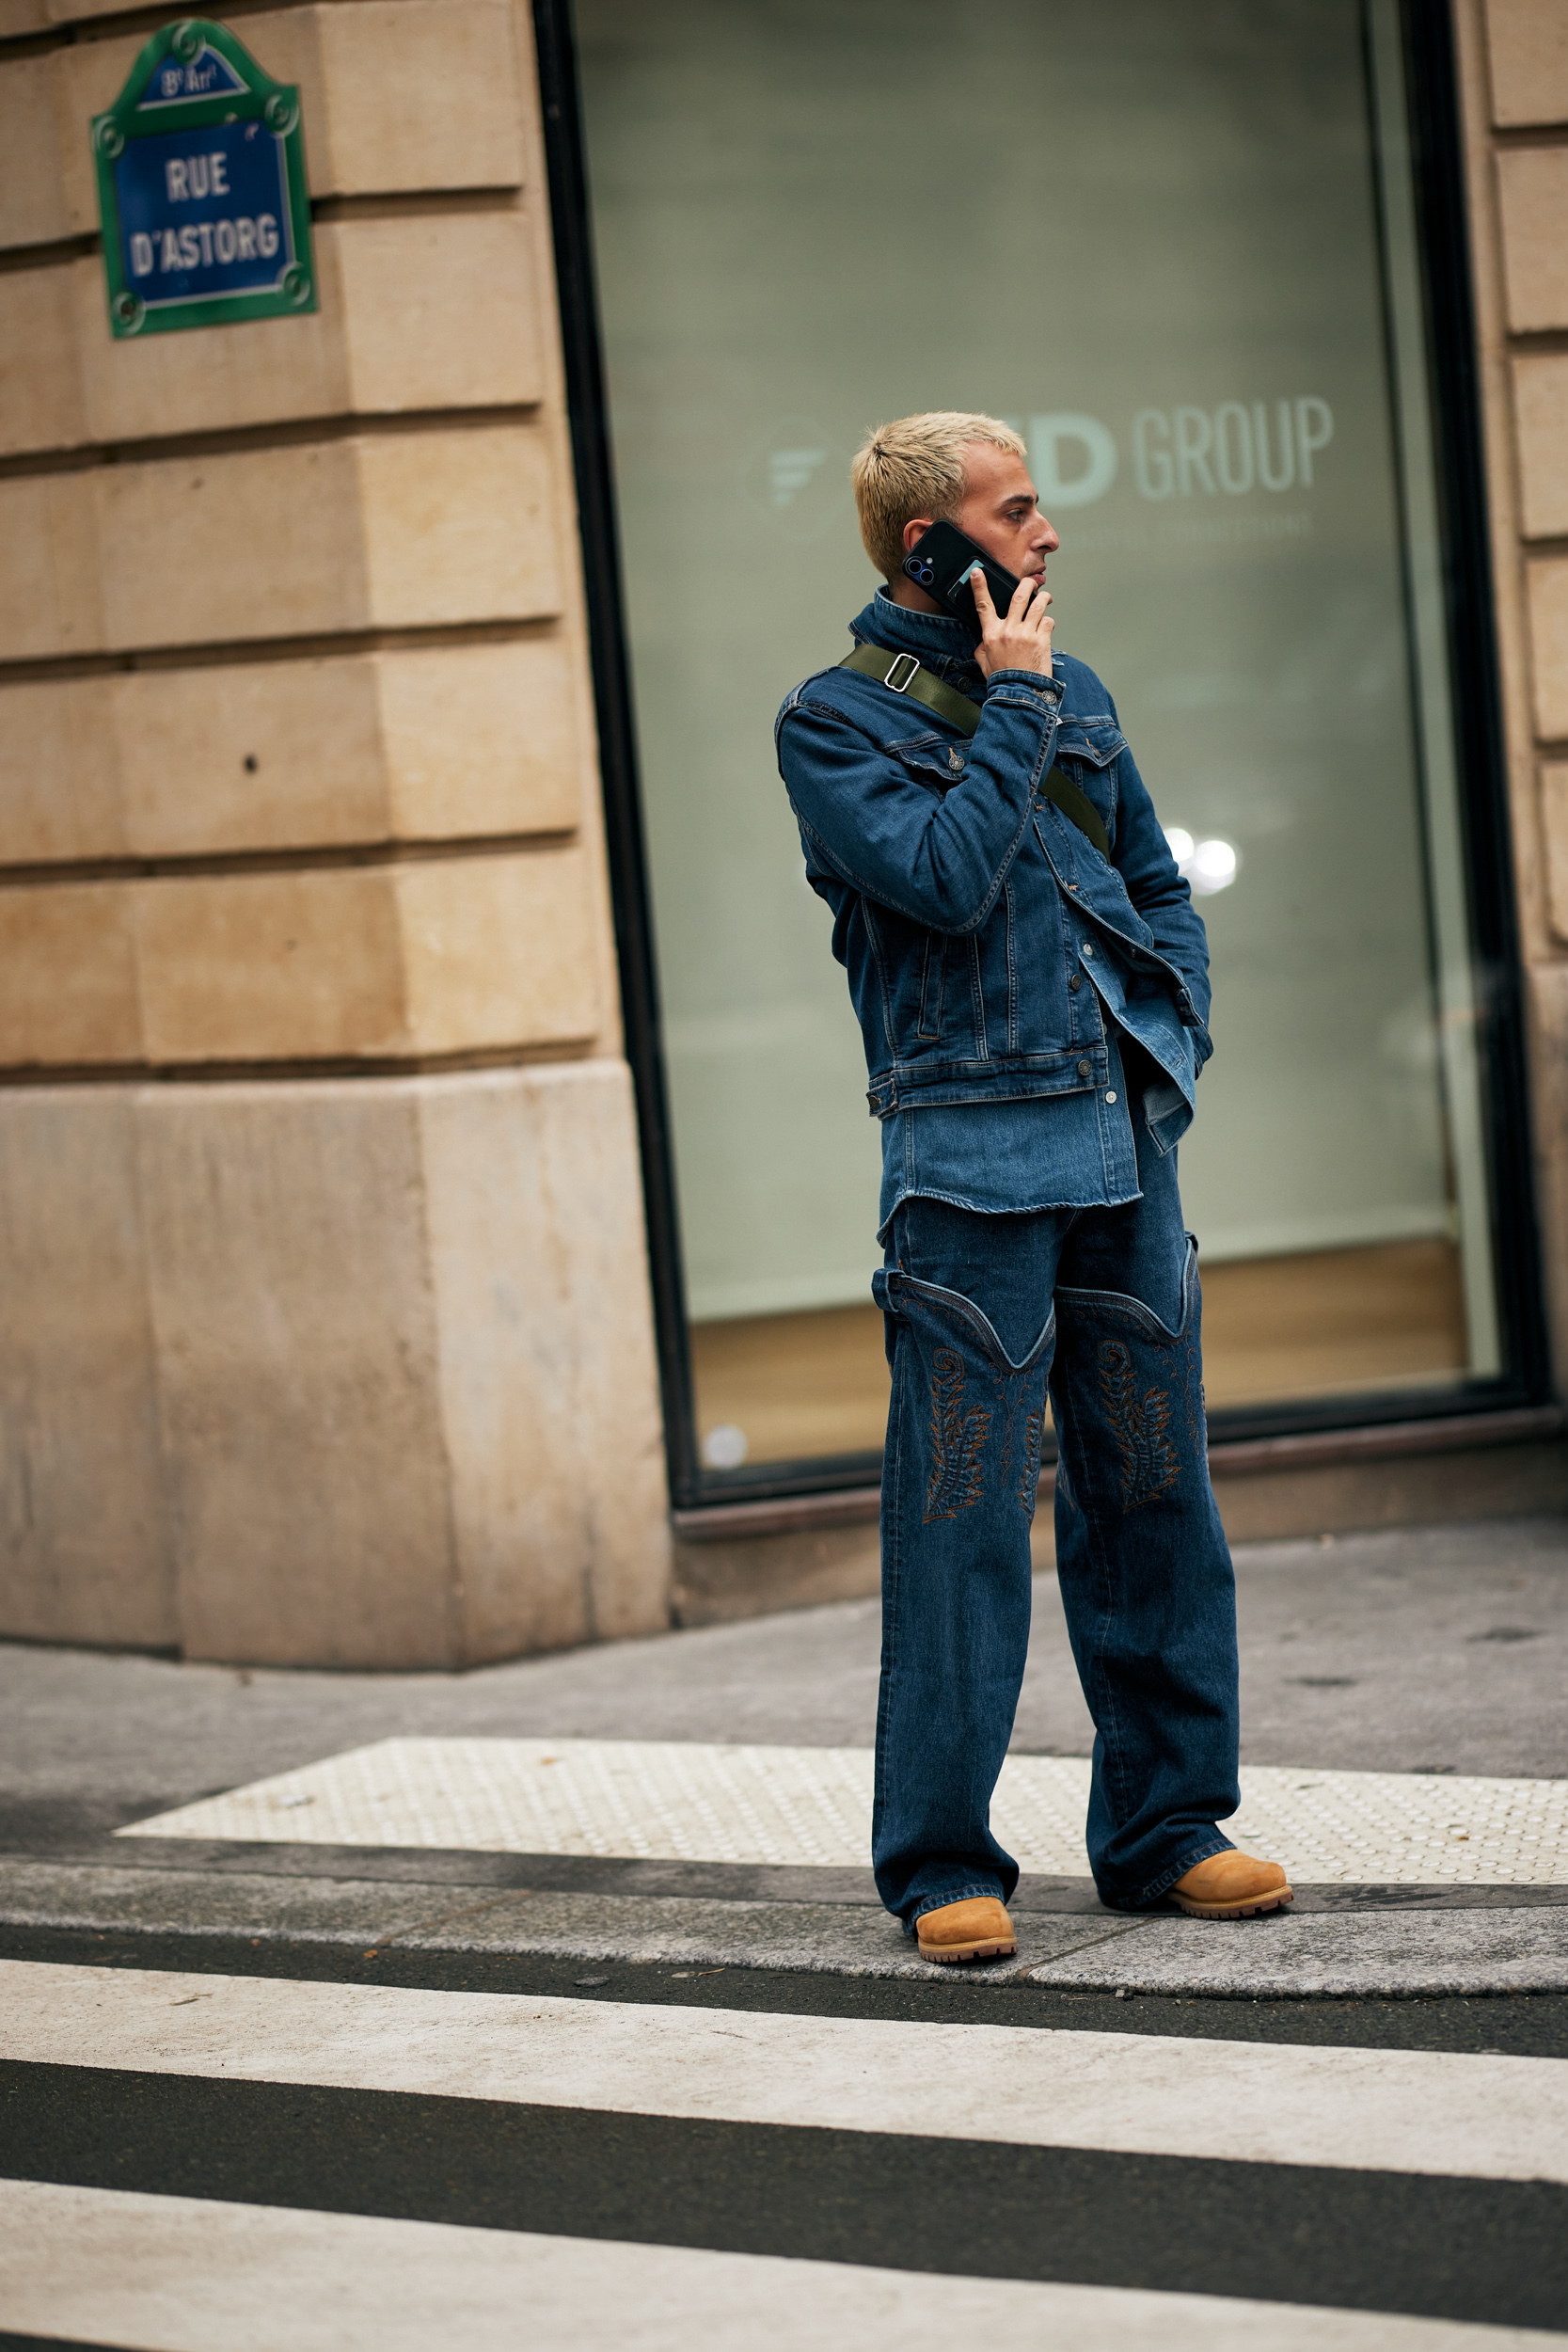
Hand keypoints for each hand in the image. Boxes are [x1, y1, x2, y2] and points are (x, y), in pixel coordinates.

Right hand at [970, 565, 1052, 680]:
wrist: (1019, 692)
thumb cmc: (1002, 679)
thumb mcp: (984, 661)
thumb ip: (983, 646)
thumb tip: (983, 638)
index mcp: (991, 634)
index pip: (983, 605)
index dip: (979, 586)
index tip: (977, 572)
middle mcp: (1008, 630)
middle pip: (1019, 595)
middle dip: (1028, 584)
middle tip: (1032, 583)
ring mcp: (1026, 634)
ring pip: (1039, 604)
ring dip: (1044, 599)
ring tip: (1045, 601)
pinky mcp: (1041, 640)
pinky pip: (1048, 621)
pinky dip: (1049, 623)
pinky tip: (1046, 630)